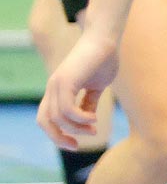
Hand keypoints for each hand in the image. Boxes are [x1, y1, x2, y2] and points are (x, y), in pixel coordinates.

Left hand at [39, 29, 118, 149]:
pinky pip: (67, 109)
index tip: (77, 142)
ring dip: (76, 128)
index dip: (58, 133)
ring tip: (93, 126)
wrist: (105, 38)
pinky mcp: (66, 81)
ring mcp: (57, 84)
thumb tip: (88, 119)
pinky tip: (93, 118)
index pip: (47, 118)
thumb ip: (89, 102)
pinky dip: (80, 118)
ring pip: (58, 118)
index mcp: (58, 90)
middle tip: (76, 145)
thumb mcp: (97, 86)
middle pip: (45, 122)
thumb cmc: (103, 58)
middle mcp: (53, 88)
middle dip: (58, 138)